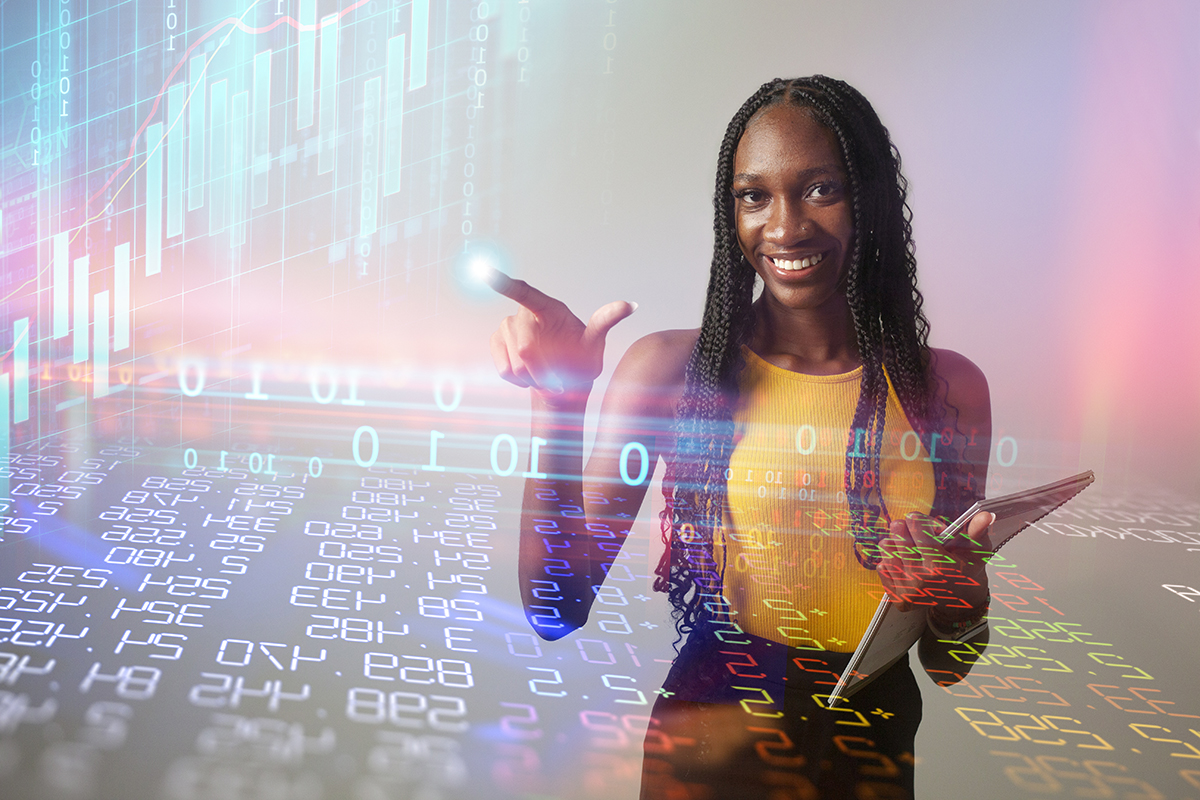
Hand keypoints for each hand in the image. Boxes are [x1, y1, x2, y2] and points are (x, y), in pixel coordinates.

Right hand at [486, 267, 635, 397]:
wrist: (562, 380)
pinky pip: (505, 371)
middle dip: (544, 373)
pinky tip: (531, 377)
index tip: (484, 272)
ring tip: (548, 376)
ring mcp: (507, 328)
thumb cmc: (580, 358)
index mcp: (547, 307)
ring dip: (535, 379)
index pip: (524, 293)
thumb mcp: (596, 342)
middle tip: (560, 381)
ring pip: (516, 365)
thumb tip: (632, 305)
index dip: (504, 284)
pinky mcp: (496, 344)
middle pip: (526, 350)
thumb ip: (606, 321)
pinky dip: (520, 382)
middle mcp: (523, 314)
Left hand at [877, 510, 994, 615]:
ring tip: (906, 544)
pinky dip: (890, 560)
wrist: (962, 598)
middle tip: (908, 527)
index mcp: (941, 566)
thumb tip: (986, 515)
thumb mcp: (977, 550)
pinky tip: (903, 561)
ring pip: (887, 550)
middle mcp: (922, 580)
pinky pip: (882, 567)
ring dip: (894, 542)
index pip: (918, 529)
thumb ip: (978, 531)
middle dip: (903, 527)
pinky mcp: (898, 597)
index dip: (917, 520)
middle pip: (898, 537)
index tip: (916, 518)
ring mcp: (908, 591)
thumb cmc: (967, 569)